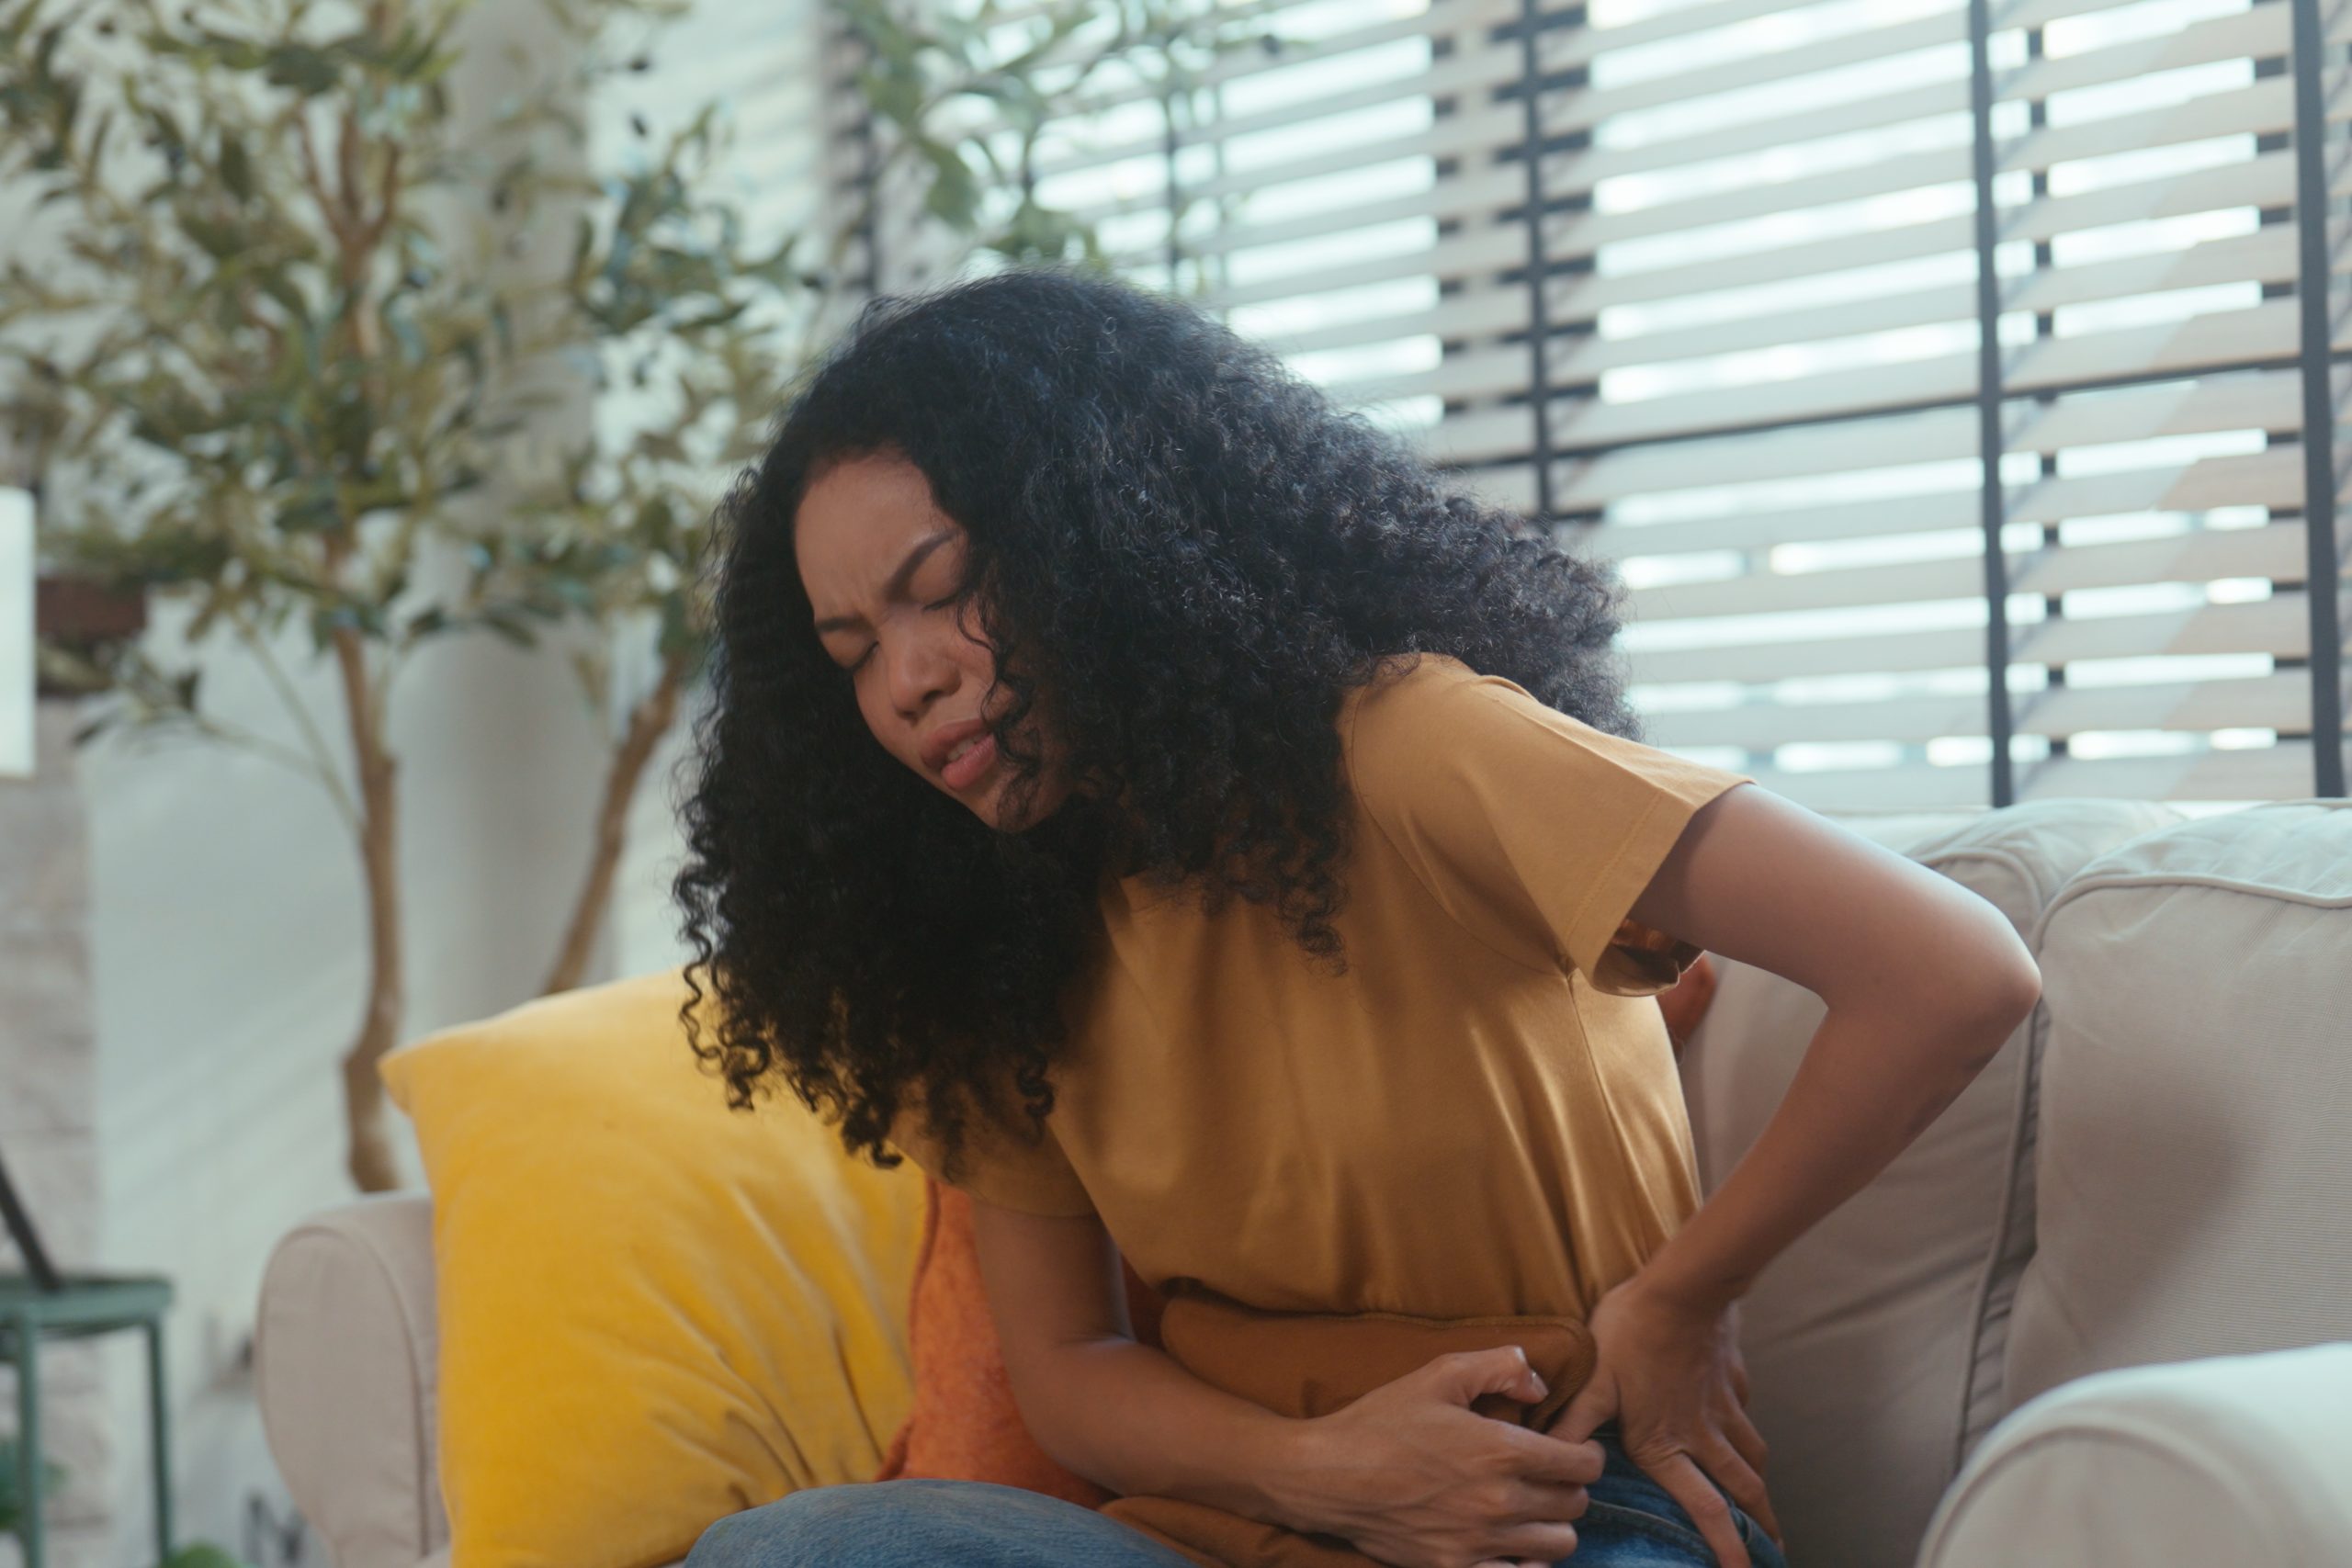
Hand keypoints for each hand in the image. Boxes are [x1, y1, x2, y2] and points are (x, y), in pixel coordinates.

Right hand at [1278, 1346, 1605, 1567]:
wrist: (1327, 1475)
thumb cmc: (1381, 1420)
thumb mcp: (1439, 1373)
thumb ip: (1500, 1365)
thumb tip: (1539, 1382)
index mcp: (1503, 1450)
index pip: (1583, 1464)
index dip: (1586, 1453)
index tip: (1574, 1448)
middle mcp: (1501, 1500)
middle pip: (1575, 1505)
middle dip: (1569, 1486)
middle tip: (1546, 1473)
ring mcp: (1480, 1541)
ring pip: (1558, 1545)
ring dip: (1552, 1524)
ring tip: (1530, 1507)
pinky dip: (1524, 1563)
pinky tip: (1508, 1543)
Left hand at [1545, 1275, 1780, 1567]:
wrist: (1683, 1288)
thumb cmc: (1631, 1334)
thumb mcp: (1594, 1382)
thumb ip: (1574, 1424)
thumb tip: (1550, 1459)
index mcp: (1667, 1443)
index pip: (1704, 1507)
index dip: (1725, 1544)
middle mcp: (1703, 1434)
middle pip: (1742, 1490)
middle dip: (1760, 1526)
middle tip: (1774, 1551)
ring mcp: (1724, 1408)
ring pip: (1752, 1457)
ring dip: (1760, 1486)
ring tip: (1767, 1507)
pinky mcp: (1733, 1381)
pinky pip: (1746, 1416)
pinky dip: (1750, 1434)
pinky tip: (1747, 1437)